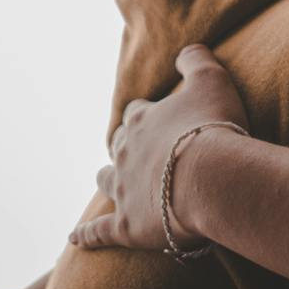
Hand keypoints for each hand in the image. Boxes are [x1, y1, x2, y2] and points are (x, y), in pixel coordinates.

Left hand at [70, 43, 247, 251]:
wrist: (212, 177)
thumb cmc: (213, 126)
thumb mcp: (211, 80)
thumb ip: (196, 61)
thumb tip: (187, 50)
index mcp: (141, 119)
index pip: (137, 111)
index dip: (148, 113)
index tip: (160, 117)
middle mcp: (124, 152)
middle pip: (117, 143)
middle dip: (125, 144)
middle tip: (140, 149)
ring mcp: (122, 190)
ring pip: (106, 181)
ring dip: (109, 179)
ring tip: (112, 181)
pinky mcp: (125, 225)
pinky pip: (98, 232)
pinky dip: (86, 235)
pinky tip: (75, 238)